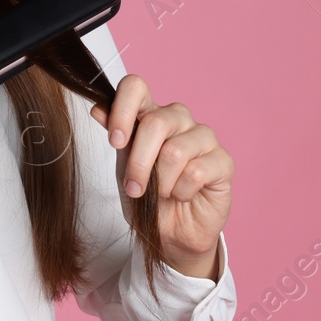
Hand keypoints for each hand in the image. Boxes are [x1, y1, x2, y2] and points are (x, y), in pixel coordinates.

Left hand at [92, 74, 232, 278]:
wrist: (171, 233)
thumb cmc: (148, 196)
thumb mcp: (123, 167)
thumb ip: (117, 136)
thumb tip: (97, 108)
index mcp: (150, 114)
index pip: (136, 87)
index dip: (123, 109)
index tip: (115, 141)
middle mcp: (178, 119)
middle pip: (155, 122)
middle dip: (139, 162)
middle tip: (134, 188)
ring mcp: (203, 138)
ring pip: (175, 151)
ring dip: (161, 182)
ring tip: (162, 194)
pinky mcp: (223, 161)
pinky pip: (196, 172)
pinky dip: (181, 192)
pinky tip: (184, 195)